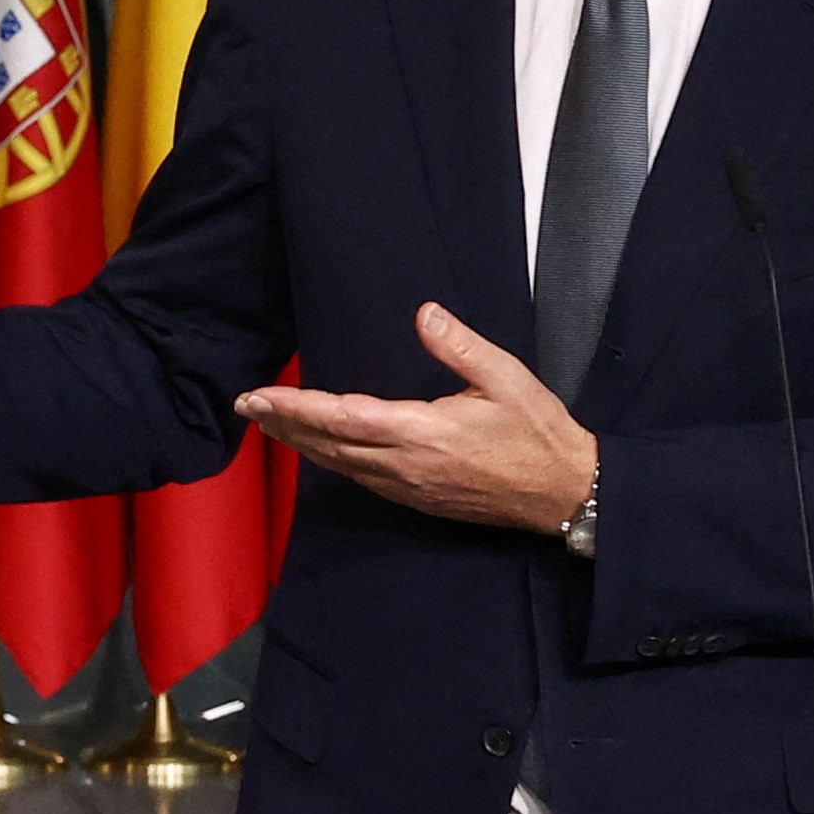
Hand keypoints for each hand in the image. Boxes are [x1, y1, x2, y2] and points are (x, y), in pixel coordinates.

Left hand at [236, 303, 597, 534]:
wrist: (566, 493)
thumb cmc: (539, 434)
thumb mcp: (507, 378)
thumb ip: (460, 345)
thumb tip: (424, 313)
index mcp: (423, 432)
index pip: (342, 418)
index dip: (295, 407)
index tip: (260, 397)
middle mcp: (407, 465)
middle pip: (328, 445)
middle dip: (284, 425)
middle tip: (247, 408)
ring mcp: (409, 488)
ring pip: (341, 466)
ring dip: (302, 445)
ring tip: (271, 426)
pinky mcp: (417, 500)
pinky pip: (362, 480)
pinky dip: (332, 462)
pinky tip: (319, 451)